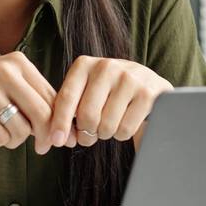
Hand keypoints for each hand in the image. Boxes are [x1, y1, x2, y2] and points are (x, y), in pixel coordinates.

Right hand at [0, 51, 71, 153]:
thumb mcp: (9, 87)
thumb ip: (37, 102)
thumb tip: (68, 133)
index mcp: (18, 62)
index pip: (52, 98)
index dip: (60, 124)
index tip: (60, 140)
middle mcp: (3, 70)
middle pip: (41, 114)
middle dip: (45, 137)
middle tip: (42, 149)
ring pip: (20, 130)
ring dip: (13, 140)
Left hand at [46, 57, 172, 148]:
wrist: (149, 83)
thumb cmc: (108, 92)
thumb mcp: (86, 91)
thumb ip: (69, 109)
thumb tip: (59, 137)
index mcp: (85, 65)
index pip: (66, 97)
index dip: (59, 123)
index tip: (56, 141)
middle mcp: (106, 67)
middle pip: (87, 115)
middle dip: (86, 133)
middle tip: (91, 134)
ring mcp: (129, 78)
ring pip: (106, 126)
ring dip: (106, 134)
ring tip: (110, 124)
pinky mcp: (147, 94)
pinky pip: (125, 129)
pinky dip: (122, 134)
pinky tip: (125, 122)